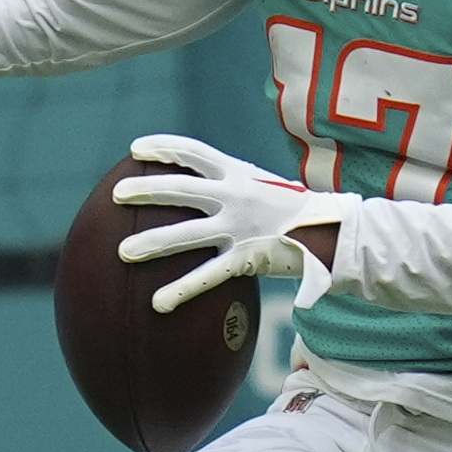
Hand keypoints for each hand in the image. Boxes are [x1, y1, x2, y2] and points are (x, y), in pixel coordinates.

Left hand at [111, 133, 351, 314]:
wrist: (335, 231)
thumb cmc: (296, 210)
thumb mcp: (264, 186)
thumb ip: (233, 185)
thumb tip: (200, 186)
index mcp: (239, 173)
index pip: (194, 153)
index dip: (164, 148)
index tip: (136, 148)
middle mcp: (236, 195)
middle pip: (182, 189)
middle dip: (146, 189)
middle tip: (116, 194)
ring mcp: (240, 227)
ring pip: (186, 235)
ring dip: (152, 243)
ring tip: (121, 252)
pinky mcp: (246, 258)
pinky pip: (207, 276)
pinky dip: (180, 290)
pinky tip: (157, 304)